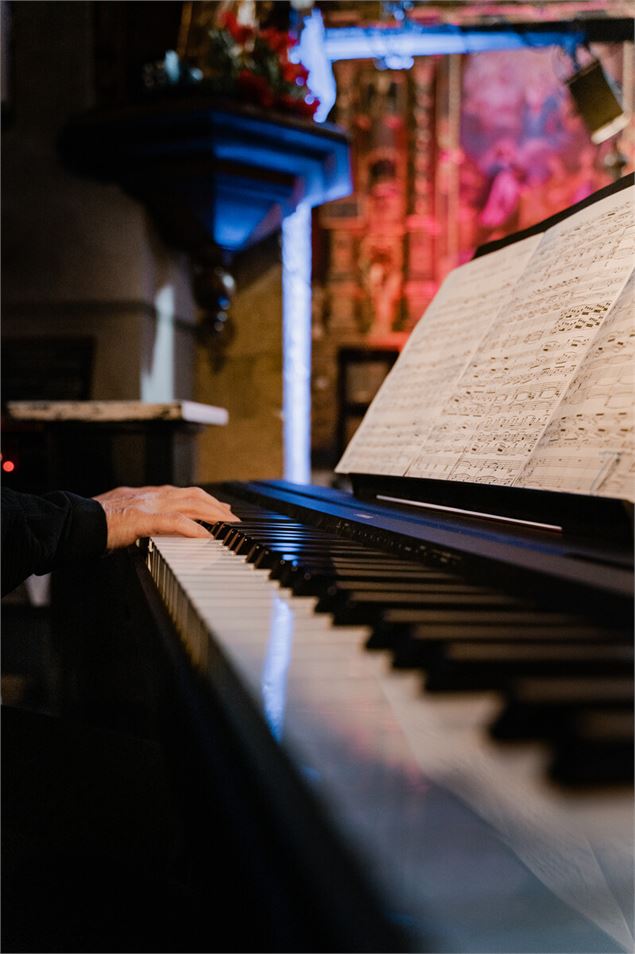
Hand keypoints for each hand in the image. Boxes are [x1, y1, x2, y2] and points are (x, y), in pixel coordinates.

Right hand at [92, 485, 238, 549]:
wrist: (77, 520)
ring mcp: (148, 505)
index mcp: (147, 494)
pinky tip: (205, 536)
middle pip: (194, 496)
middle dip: (216, 507)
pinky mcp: (143, 519)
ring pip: (190, 504)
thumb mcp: (124, 515)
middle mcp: (152, 495)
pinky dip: (193, 528)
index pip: (184, 493)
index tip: (220, 508)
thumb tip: (151, 527)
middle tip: (232, 518)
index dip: (205, 500)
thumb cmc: (95, 521)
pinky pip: (174, 522)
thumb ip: (141, 518)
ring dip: (213, 515)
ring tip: (228, 525)